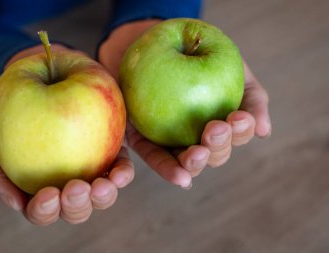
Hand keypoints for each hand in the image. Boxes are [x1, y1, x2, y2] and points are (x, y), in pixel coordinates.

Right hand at [0, 45, 133, 224]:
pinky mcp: (112, 151)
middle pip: (76, 209)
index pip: (42, 211)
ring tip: (103, 184)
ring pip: (102, 195)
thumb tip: (16, 202)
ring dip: (104, 195)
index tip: (48, 194)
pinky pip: (121, 167)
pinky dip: (123, 173)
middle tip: (77, 188)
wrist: (36, 75)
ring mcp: (92, 169)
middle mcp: (67, 184)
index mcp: (38, 188)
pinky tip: (121, 172)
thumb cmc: (7, 111)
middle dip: (77, 205)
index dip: (45, 210)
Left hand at [99, 20, 270, 188]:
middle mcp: (200, 138)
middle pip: (215, 154)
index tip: (238, 118)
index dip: (240, 130)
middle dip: (218, 146)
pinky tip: (181, 178)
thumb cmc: (199, 53)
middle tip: (215, 129)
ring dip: (196, 163)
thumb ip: (251, 97)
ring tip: (197, 154)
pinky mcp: (146, 142)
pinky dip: (168, 170)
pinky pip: (156, 158)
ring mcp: (173, 143)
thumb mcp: (230, 66)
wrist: (156, 43)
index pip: (237, 133)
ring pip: (189, 162)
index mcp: (222, 123)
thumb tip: (263, 132)